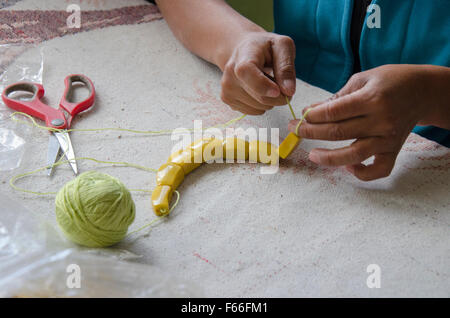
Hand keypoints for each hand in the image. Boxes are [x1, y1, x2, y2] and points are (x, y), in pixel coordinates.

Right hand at [220, 32, 295, 114]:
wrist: (243, 50)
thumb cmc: (265, 47)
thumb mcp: (282, 46)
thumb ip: (286, 67)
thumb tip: (288, 91)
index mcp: (243, 56)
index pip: (247, 73)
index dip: (263, 85)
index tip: (278, 91)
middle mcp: (230, 74)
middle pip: (260, 97)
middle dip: (279, 97)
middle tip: (284, 85)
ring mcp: (227, 88)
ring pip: (259, 108)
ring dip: (271, 101)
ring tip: (268, 83)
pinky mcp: (227, 99)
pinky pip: (253, 112)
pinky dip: (262, 105)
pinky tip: (259, 90)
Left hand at [288, 64, 440, 180]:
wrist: (423, 91)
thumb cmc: (390, 81)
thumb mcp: (363, 79)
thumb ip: (337, 97)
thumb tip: (311, 111)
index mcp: (371, 98)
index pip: (333, 112)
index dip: (312, 117)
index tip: (300, 118)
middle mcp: (380, 120)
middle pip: (338, 133)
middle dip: (311, 133)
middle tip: (295, 131)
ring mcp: (388, 138)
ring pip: (354, 154)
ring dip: (329, 158)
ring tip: (312, 155)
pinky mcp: (394, 150)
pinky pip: (379, 169)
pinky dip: (362, 173)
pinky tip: (347, 167)